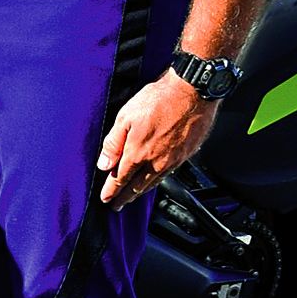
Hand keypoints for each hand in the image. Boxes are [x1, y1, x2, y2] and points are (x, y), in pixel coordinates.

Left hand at [98, 70, 215, 205]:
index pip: (120, 179)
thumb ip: (113, 143)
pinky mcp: (186, 154)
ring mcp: (173, 160)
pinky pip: (168, 174)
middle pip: (137, 186)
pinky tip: (155, 180)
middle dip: (125, 197)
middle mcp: (156, 161)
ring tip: (133, 197)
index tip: (105, 199)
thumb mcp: (125, 117)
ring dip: (141, 192)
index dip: (111, 191)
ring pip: (154, 182)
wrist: (193, 91)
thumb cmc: (159, 99)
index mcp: (137, 153)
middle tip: (117, 205)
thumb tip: (104, 164)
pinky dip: (158, 181)